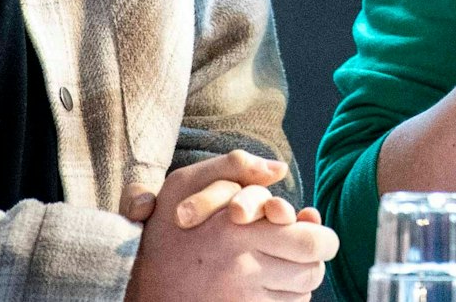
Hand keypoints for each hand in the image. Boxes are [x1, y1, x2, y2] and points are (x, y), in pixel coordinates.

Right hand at [125, 151, 339, 301]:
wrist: (134, 282)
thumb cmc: (163, 228)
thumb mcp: (186, 183)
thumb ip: (235, 167)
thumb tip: (280, 169)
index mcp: (234, 231)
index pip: (310, 241)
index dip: (321, 235)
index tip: (313, 228)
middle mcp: (242, 270)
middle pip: (312, 271)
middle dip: (316, 257)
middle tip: (308, 247)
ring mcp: (240, 301)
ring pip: (301, 295)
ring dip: (299, 278)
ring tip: (281, 264)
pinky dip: (284, 298)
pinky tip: (267, 284)